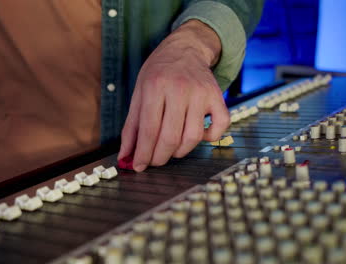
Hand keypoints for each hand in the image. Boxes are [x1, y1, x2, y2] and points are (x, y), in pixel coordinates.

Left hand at [118, 20, 230, 171]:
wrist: (185, 49)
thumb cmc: (159, 73)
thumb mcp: (139, 93)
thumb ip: (131, 126)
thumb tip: (125, 156)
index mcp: (155, 87)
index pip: (148, 129)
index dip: (143, 153)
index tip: (138, 166)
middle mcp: (179, 89)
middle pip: (170, 137)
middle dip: (159, 157)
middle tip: (154, 161)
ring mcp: (201, 93)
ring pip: (193, 137)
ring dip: (180, 151)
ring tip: (171, 149)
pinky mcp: (217, 96)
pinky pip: (219, 127)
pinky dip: (210, 138)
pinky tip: (198, 135)